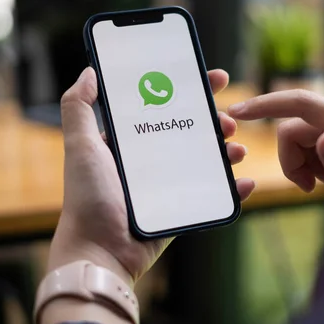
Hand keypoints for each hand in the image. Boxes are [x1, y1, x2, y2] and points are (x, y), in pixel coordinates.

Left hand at [48, 67, 255, 286]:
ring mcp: (168, 185)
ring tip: (237, 150)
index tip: (213, 79)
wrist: (100, 251)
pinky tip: (245, 181)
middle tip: (229, 120)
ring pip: (206, 160)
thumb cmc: (88, 197)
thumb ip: (78, 108)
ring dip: (227, 151)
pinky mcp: (180, 208)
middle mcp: (150, 160)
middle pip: (191, 131)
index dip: (190, 90)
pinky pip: (212, 194)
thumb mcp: (80, 146)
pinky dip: (233, 189)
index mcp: (130, 141)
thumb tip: (89, 72)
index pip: (164, 106)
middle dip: (215, 121)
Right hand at [228, 90, 323, 228]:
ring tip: (323, 184)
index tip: (238, 112)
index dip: (267, 105)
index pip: (303, 104)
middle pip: (293, 129)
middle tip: (308, 187)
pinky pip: (305, 143)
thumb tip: (323, 138)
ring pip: (296, 138)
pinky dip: (308, 164)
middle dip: (291, 160)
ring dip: (300, 165)